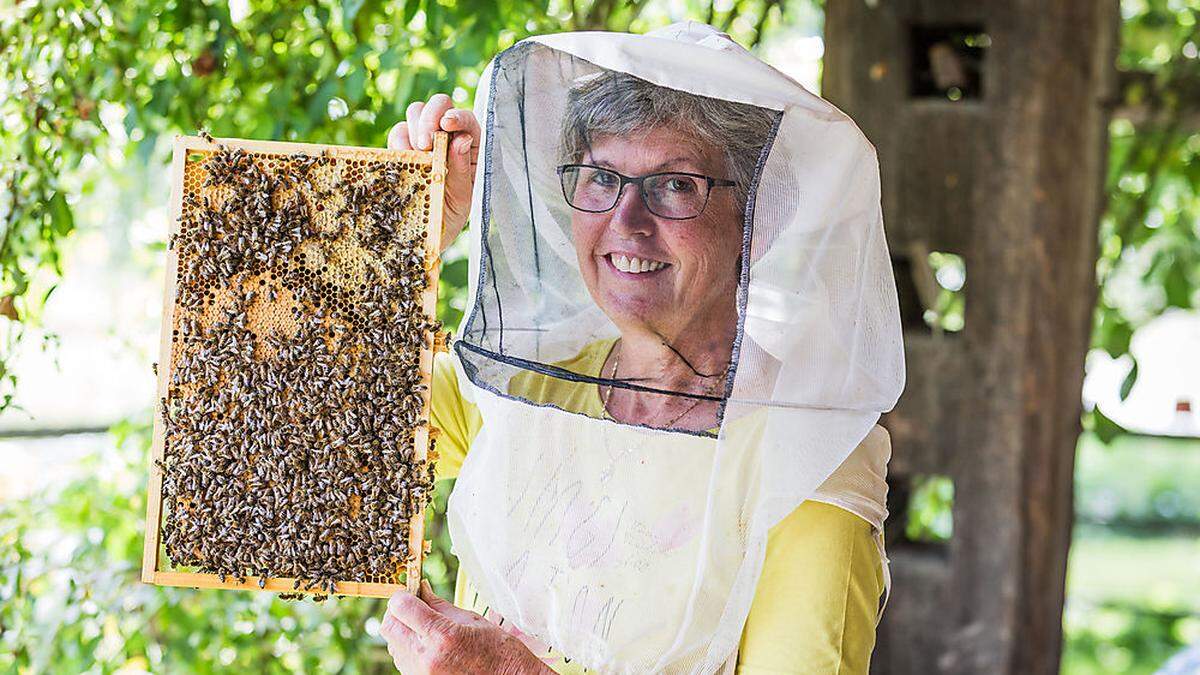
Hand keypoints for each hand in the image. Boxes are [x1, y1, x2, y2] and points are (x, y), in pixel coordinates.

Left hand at [379, 579, 554, 674]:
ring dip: (403, 632)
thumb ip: (440, 605)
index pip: (401, 606)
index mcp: (442, 635)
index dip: (403, 595)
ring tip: (426, 629)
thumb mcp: (472, 620)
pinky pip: (403, 661)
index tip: (411, 592)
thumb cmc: (498, 651)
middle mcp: (426, 658)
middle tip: (414, 607)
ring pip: (393, 644)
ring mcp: (420, 674)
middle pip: (389, 626)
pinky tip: (429, 647)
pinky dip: (410, 649)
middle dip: (398, 612)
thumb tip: (420, 589)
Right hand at [387, 94, 479, 252]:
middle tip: (424, 145)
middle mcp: (448, 136)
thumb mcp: (463, 199)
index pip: (466, 118)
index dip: (456, 116)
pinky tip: (405, 161)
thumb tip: (461, 139)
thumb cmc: (452, 216)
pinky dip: (398, 143)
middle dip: (429, 118)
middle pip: (439, 104)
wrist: (426, 235)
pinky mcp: (403, 147)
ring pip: (415, 112)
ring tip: (417, 157)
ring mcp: (424, 139)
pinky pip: (398, 133)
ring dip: (413, 129)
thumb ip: (463, 171)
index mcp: (471, 145)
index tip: (447, 125)